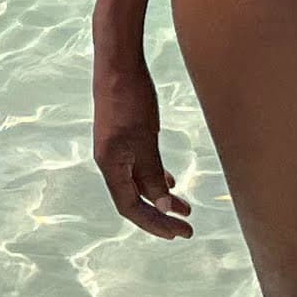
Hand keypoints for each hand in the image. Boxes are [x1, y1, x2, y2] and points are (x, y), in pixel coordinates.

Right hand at [94, 57, 191, 240]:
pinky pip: (139, 166)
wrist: (117, 64)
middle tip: (186, 227)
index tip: (179, 232)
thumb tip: (162, 207)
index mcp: (111, 166)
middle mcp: (111, 162)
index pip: (130, 207)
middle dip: (160, 215)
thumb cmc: (130, 99)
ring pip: (138, 183)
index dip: (154, 223)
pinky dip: (155, 177)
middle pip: (134, 199)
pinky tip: (170, 180)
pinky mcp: (124, 136)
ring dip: (160, 196)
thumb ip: (153, 174)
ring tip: (185, 208)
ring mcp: (116, 149)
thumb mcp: (146, 140)